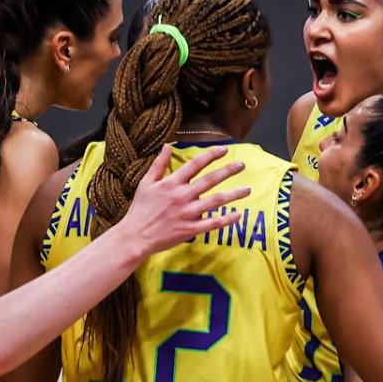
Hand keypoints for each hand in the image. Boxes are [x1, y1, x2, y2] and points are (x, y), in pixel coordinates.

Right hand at [116, 145, 249, 256]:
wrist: (135, 236)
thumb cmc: (139, 209)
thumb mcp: (146, 182)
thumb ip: (159, 164)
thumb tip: (167, 145)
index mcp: (171, 183)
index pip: (195, 164)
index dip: (211, 155)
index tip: (224, 150)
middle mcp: (182, 196)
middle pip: (210, 180)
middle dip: (228, 171)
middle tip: (242, 165)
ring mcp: (187, 213)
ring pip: (215, 201)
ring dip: (233, 195)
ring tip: (247, 189)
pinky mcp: (190, 229)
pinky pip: (212, 224)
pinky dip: (226, 220)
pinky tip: (238, 215)